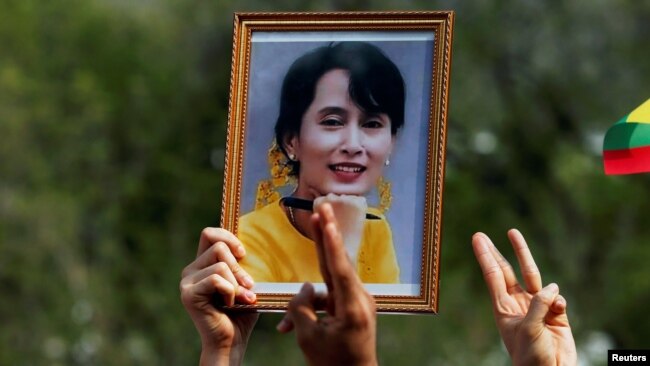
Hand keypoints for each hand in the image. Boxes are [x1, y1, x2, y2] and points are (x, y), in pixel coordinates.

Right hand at [180, 228, 258, 365]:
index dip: (227, 237)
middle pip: (218, 246)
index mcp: (202, 264)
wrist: (232, 341)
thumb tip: (246, 246)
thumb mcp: (244, 282)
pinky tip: (229, 305)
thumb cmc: (241, 313)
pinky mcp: (188, 293)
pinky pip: (216, 279)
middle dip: (239, 267)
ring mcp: (187, 282)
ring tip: (240, 299)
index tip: (243, 253)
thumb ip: (241, 264)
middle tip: (248, 286)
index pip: (209, 234)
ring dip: (237, 283)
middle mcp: (191, 270)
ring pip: (220, 264)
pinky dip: (230, 292)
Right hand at [277, 203, 376, 365]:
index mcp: (352, 307)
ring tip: (288, 329)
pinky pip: (328, 299)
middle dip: (326, 235)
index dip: (330, 242)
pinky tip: (289, 329)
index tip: (326, 220)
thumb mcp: (308, 337)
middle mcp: (360, 300)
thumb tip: (305, 287)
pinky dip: (310, 309)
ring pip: (326, 287)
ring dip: (304, 301)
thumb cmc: (331, 363)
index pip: (339, 268)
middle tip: (323, 207)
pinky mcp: (352, 308)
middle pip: (338, 262)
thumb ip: (301, 307)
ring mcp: (358, 303)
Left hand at [472, 229, 576, 365]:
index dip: (485, 256)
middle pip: (506, 271)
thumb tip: (553, 287)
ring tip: (512, 233)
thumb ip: (538, 304)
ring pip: (531, 275)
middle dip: (495, 252)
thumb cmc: (532, 357)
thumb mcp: (529, 329)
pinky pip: (557, 299)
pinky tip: (557, 313)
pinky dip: (558, 301)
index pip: (493, 275)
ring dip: (522, 254)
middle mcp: (518, 304)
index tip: (477, 238)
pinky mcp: (556, 314)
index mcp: (503, 308)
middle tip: (482, 235)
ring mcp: (537, 307)